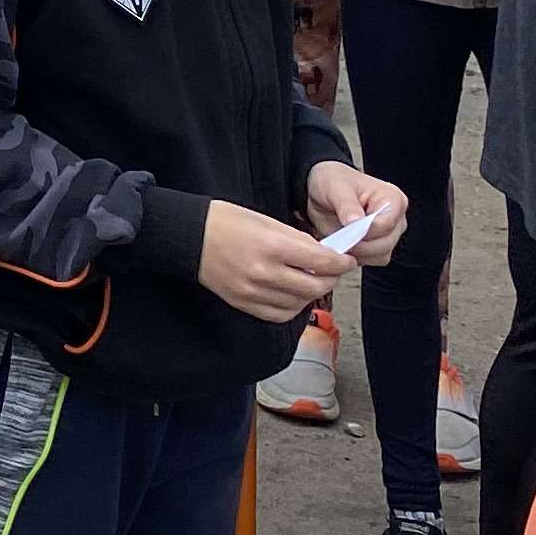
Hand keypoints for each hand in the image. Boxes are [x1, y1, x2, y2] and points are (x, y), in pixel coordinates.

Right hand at [197, 201, 347, 323]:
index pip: (321, 261)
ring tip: (311, 280)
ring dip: (312, 293)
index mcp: (271, 246)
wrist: (189, 237)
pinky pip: (280, 314)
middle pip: (315, 286)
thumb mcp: (264, 220)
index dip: (340, 262)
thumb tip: (323, 255)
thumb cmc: (224, 221)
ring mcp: (253, 292)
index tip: (346, 260)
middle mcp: (264, 273)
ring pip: (301, 303)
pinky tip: (293, 294)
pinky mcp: (244, 304)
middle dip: (331, 278)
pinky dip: (293, 307)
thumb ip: (296, 239)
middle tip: (332, 271)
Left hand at [302, 162, 409, 269]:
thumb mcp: (335, 187)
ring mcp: (390, 235)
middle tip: (338, 237)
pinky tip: (343, 244)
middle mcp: (396, 219)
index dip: (364, 231)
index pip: (386, 224)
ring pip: (380, 256)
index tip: (346, 230)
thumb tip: (355, 223)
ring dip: (357, 253)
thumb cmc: (333, 182)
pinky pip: (372, 260)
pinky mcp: (378, 247)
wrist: (322, 191)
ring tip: (339, 239)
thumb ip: (346, 205)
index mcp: (393, 199)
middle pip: (385, 244)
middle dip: (359, 244)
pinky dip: (356, 257)